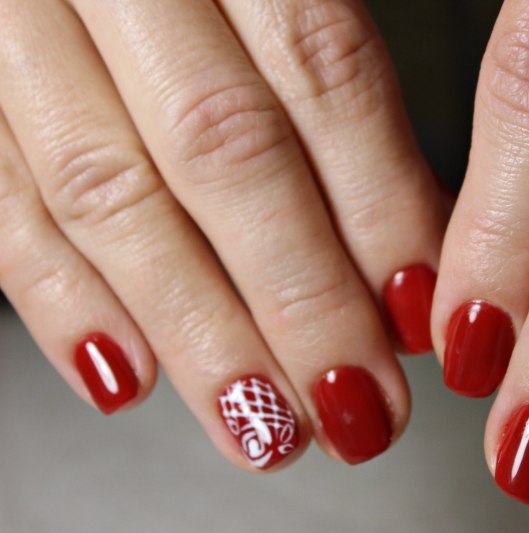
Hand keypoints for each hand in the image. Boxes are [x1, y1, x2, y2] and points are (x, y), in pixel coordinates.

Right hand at [0, 0, 444, 469]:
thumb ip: (326, 84)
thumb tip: (410, 248)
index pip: (322, 70)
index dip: (379, 202)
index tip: (418, 314)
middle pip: (225, 149)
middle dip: (302, 298)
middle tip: (360, 408)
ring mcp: (12, 19)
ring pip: (109, 191)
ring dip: (198, 330)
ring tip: (266, 426)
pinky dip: (59, 298)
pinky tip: (126, 380)